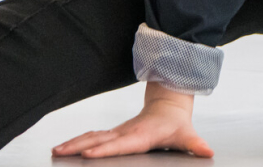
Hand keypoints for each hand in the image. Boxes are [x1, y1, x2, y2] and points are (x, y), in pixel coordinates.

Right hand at [51, 82, 214, 158]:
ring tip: (55, 151)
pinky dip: (76, 141)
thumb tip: (208, 150)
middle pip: (98, 140)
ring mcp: (117, 132)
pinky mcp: (113, 133)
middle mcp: (125, 132)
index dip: (105, 150)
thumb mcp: (187, 135)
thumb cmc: (176, 125)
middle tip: (60, 154)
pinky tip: (63, 148)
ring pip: (91, 137)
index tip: (88, 155)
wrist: (168, 106)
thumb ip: (195, 144)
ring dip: (72, 144)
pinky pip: (91, 136)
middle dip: (78, 147)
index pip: (120, 144)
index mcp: (140, 135)